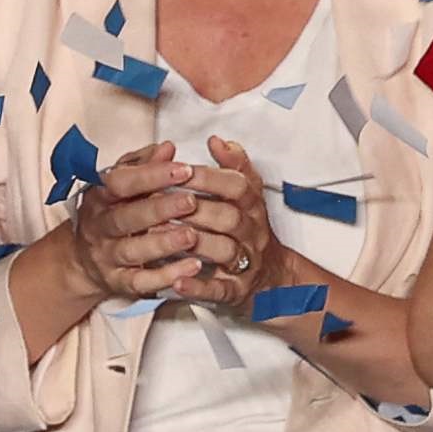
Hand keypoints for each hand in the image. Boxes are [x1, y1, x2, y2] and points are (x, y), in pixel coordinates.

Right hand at [61, 141, 209, 301]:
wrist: (80, 259)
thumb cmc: (109, 212)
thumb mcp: (119, 184)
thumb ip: (143, 164)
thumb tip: (168, 148)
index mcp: (101, 196)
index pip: (121, 182)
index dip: (151, 175)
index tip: (183, 168)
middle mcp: (100, 226)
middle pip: (127, 217)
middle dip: (158, 209)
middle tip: (190, 201)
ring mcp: (107, 256)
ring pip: (133, 250)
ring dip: (163, 244)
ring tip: (191, 236)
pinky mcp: (118, 282)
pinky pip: (141, 282)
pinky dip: (165, 276)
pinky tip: (191, 267)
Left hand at [163, 139, 275, 314]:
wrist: (273, 279)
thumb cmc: (247, 230)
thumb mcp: (247, 196)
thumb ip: (234, 166)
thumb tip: (217, 140)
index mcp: (252, 207)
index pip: (238, 186)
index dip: (209, 177)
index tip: (180, 169)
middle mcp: (252, 233)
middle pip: (229, 217)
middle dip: (195, 208)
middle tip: (159, 201)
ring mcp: (246, 263)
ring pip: (225, 251)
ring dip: (193, 243)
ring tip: (159, 235)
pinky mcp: (237, 292)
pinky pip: (220, 290)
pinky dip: (198, 287)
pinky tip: (176, 282)